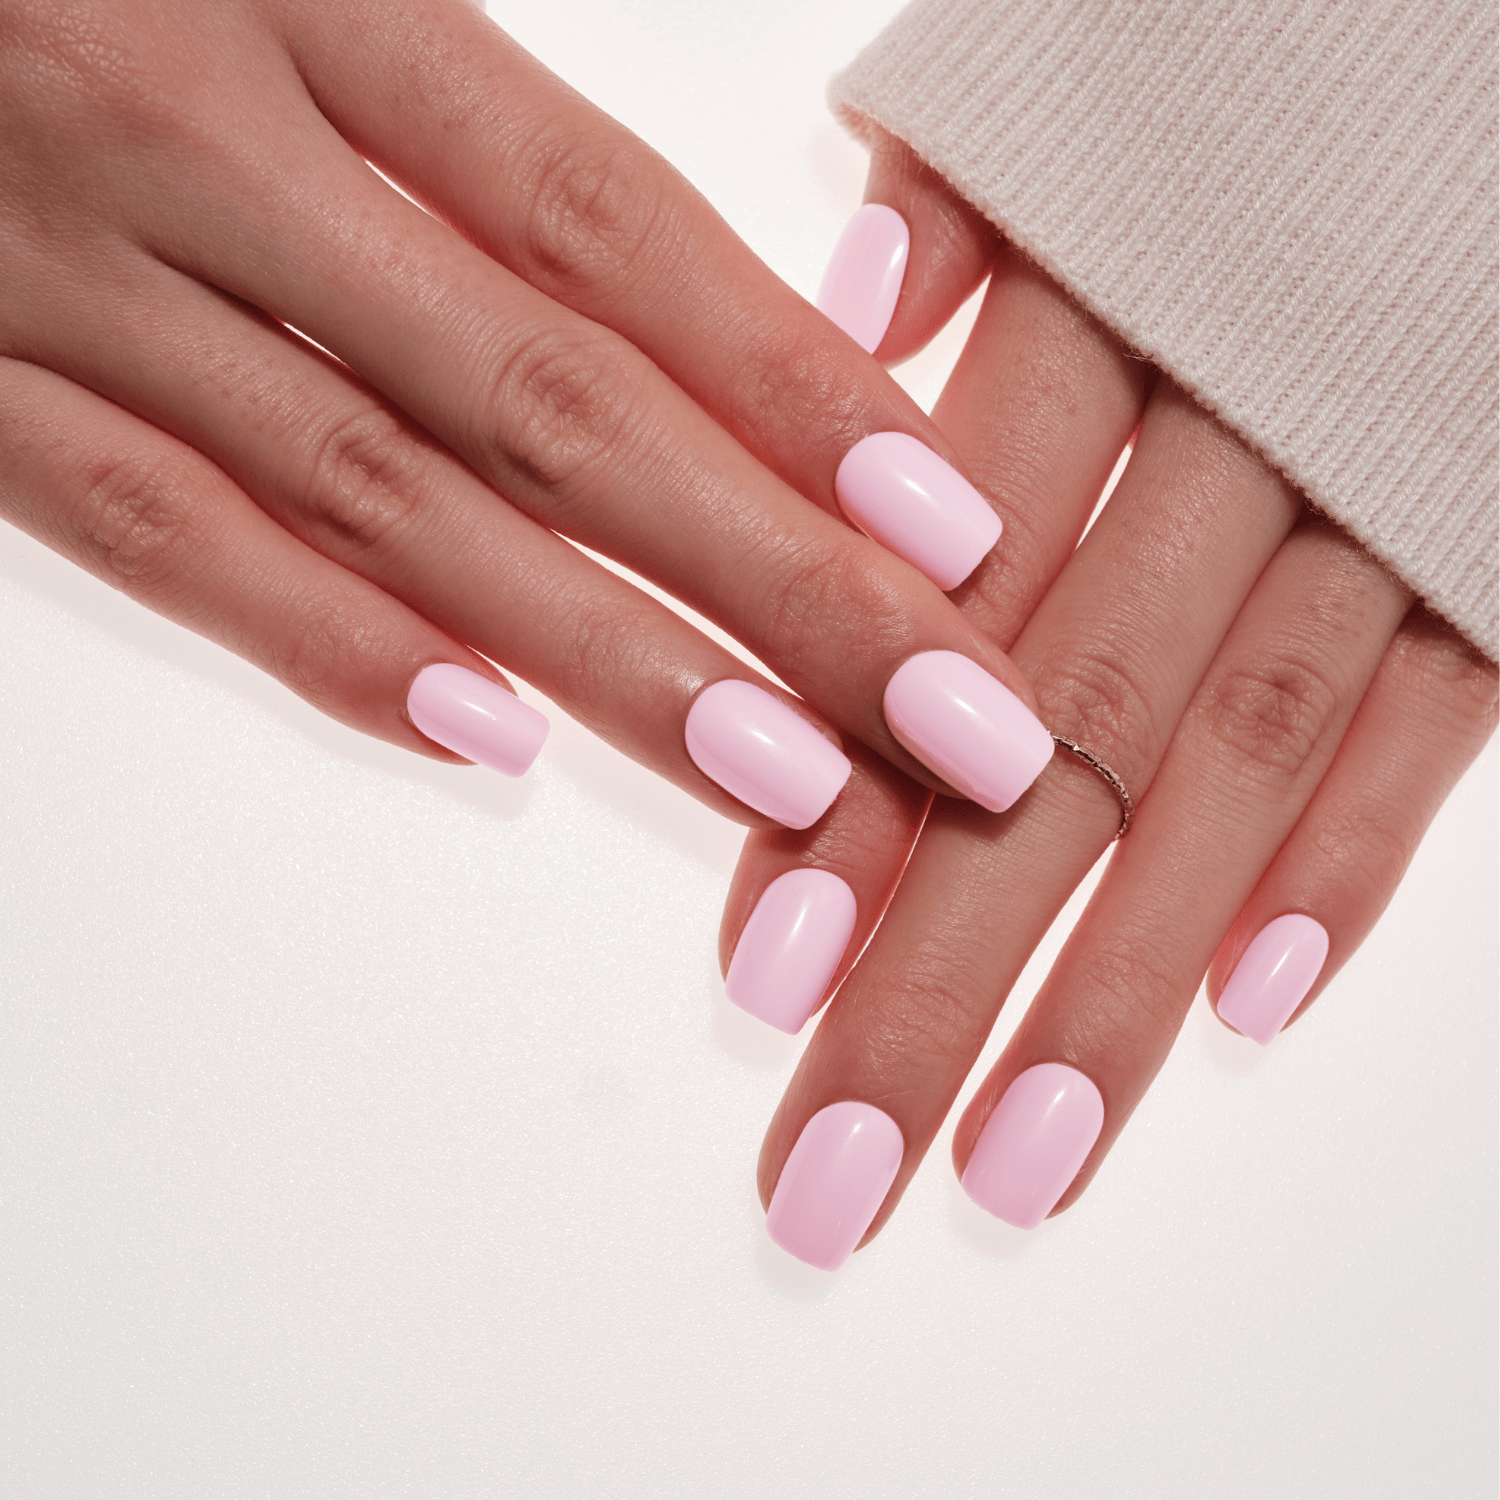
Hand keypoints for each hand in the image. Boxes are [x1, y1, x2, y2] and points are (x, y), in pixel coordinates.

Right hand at [0, 0, 1045, 828]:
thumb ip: (470, 111)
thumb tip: (680, 310)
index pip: (604, 226)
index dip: (789, 386)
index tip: (949, 534)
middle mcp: (198, 138)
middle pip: (544, 401)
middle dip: (770, 579)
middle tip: (944, 715)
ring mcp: (63, 277)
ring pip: (384, 503)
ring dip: (606, 655)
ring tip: (784, 773)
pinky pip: (155, 538)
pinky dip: (330, 647)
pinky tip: (493, 737)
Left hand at [720, 138, 1496, 1267]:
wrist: (1479, 43)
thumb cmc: (1239, 76)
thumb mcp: (1071, 91)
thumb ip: (955, 217)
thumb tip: (843, 340)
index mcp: (1103, 302)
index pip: (939, 599)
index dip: (849, 795)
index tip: (763, 976)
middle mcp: (1238, 424)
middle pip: (1062, 741)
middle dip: (946, 971)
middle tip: (838, 1167)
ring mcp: (1387, 491)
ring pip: (1230, 773)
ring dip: (1123, 988)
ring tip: (1016, 1166)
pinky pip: (1434, 724)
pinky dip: (1344, 864)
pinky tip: (1245, 1012)